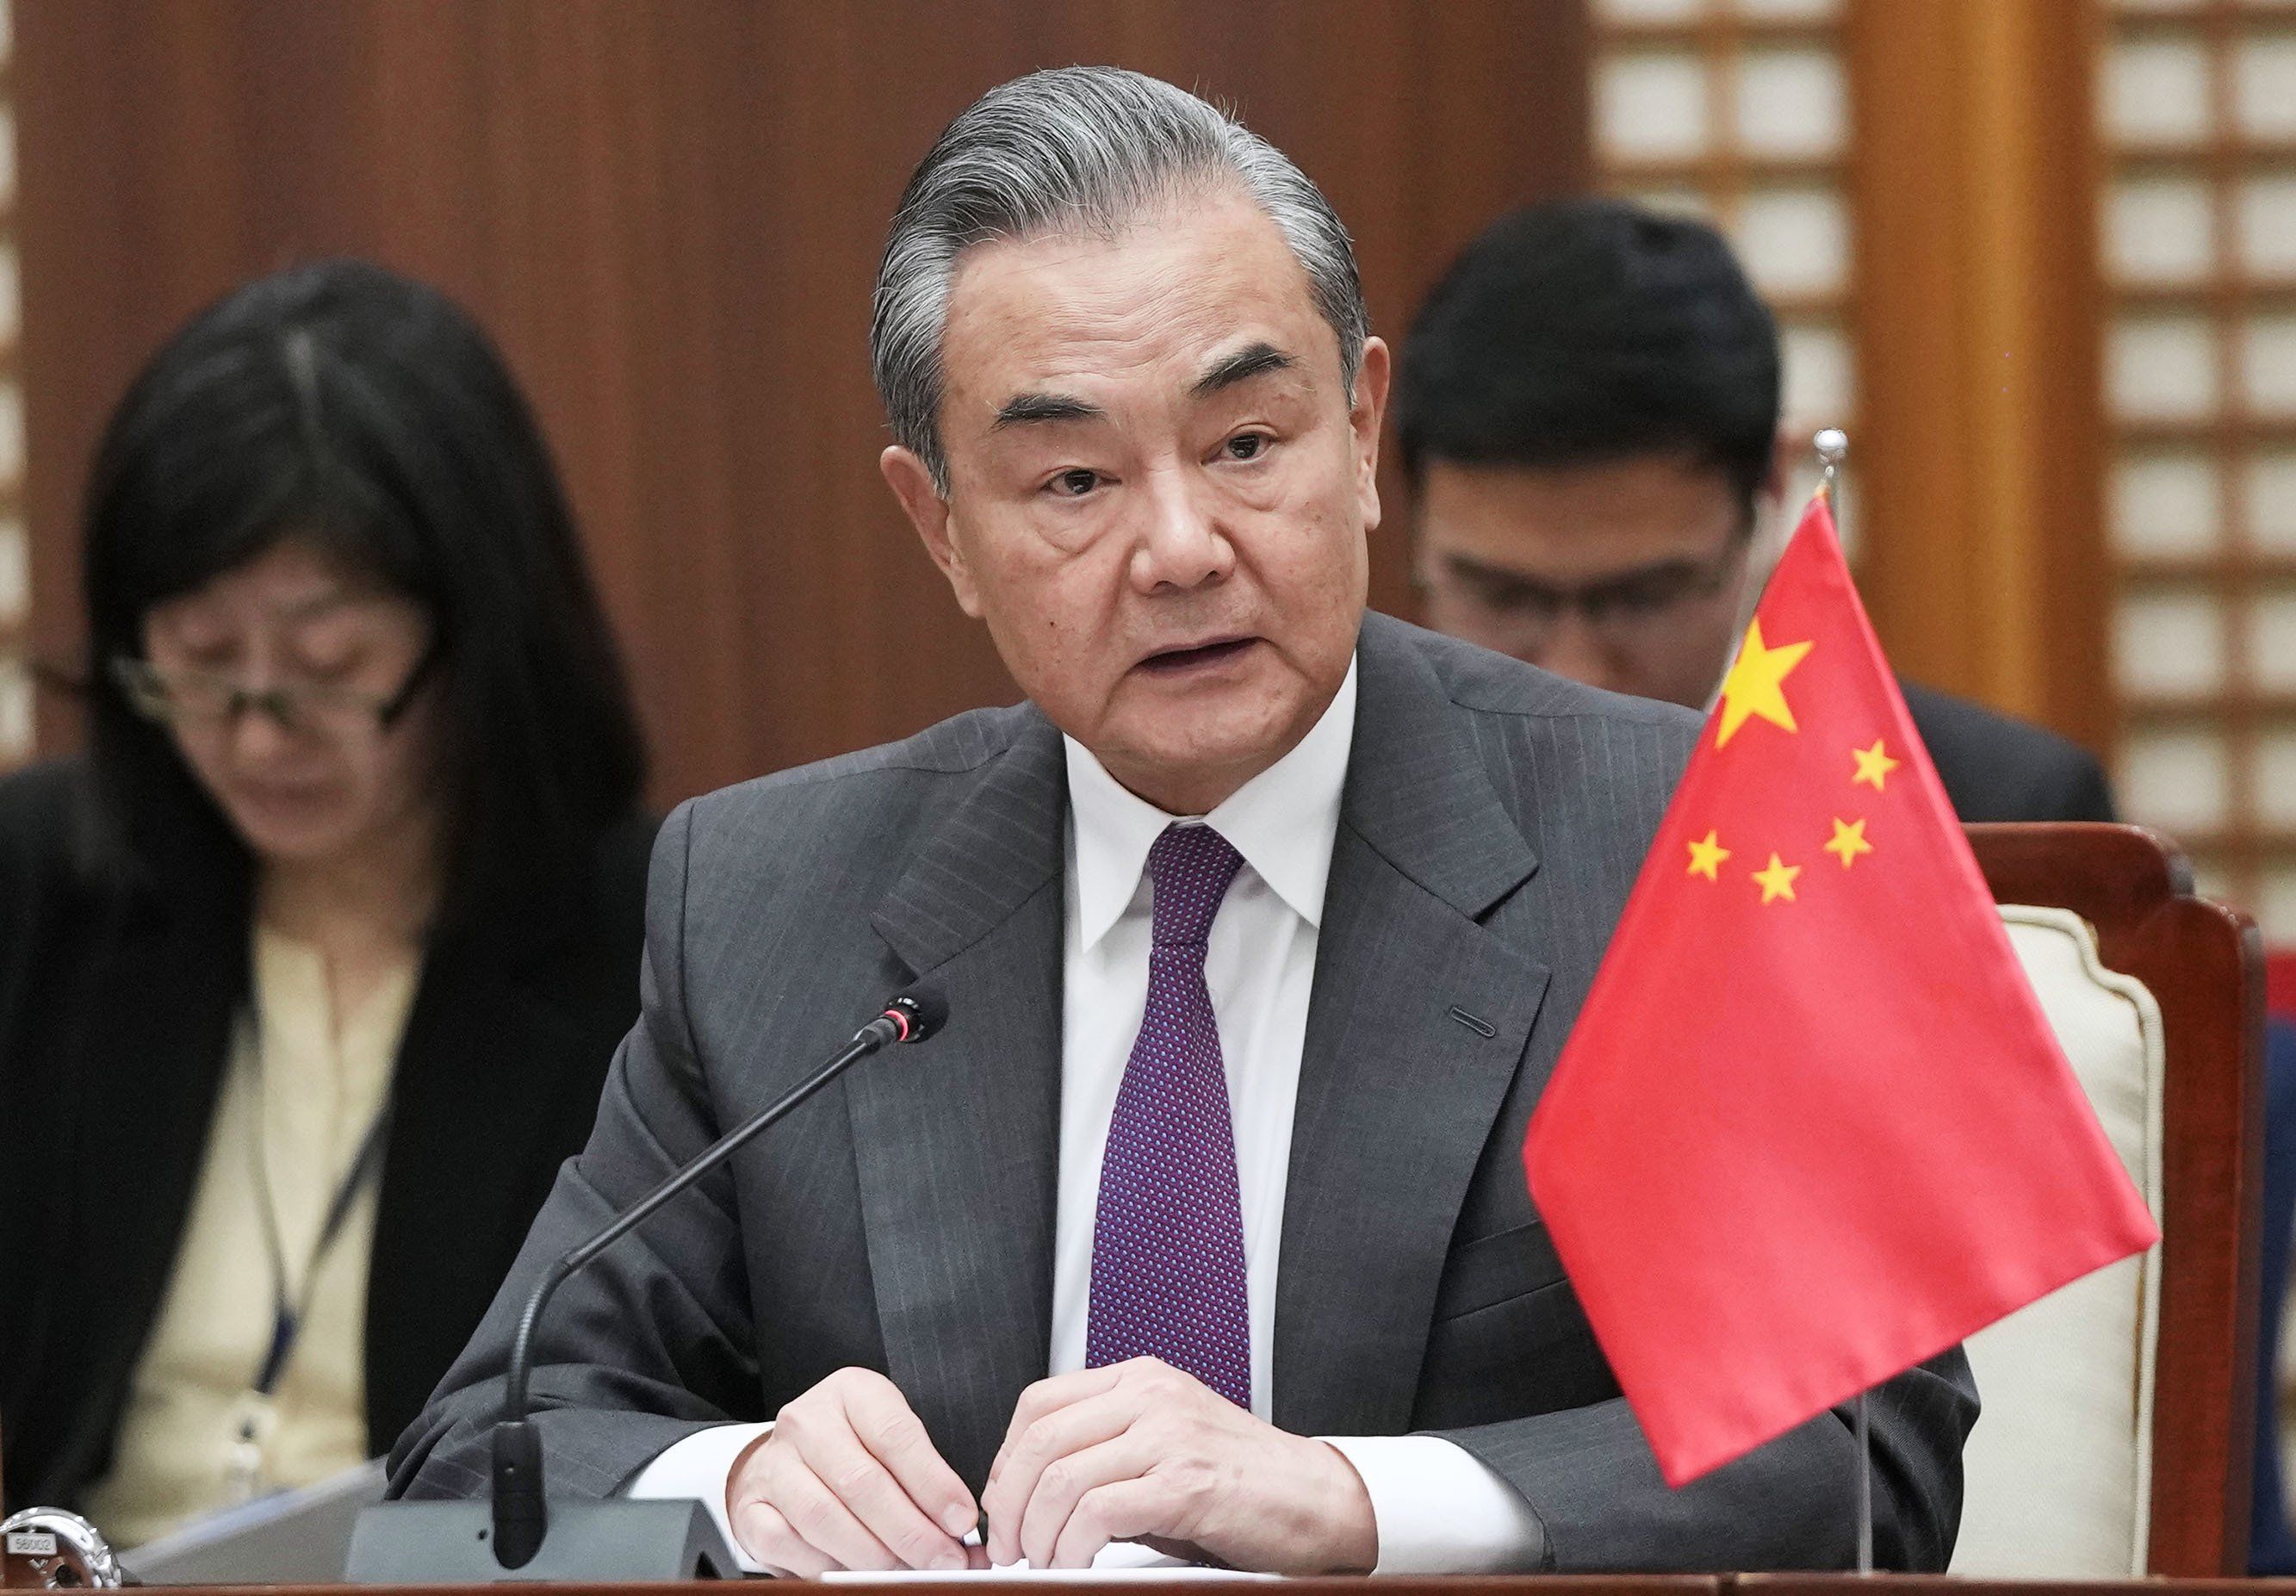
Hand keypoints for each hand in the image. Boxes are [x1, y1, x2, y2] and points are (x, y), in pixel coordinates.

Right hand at [725, 1367, 984, 1576]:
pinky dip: (826, 1566)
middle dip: (911, 1531)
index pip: (895, 1435)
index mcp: (853, 1393)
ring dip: (873, 1554)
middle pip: (862, 1482)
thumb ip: (925, 1476)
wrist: (786, 1459)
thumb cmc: (854, 1448)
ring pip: (825, 1517)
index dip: (933, 1484)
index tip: (961, 1521)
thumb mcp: (892, 1440)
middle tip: (943, 1560)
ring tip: (905, 1571)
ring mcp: (774, 1464)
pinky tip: (855, 1571)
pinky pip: (789, 1544)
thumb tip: (960, 1526)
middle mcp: (807, 1422)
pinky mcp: (752, 1507)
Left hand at [980, 1358, 1375, 1572]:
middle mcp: (1151, 1397)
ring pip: (1060, 1478)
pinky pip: (1097, 1511)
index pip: (1039, 1403)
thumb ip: (1109, 1450)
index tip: (1003, 1505)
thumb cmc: (1245, 1483)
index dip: (1005, 1460)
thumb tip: (1035, 1492)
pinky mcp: (1185, 1483)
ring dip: (1037, 1535)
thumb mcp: (1167, 1445)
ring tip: (1043, 1563)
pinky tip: (1075, 1565)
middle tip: (1008, 1547)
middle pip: (1039, 1441)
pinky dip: (1071, 1548)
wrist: (1320, 1501)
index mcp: (1141, 1380)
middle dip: (1010, 1505)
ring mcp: (1168, 1435)